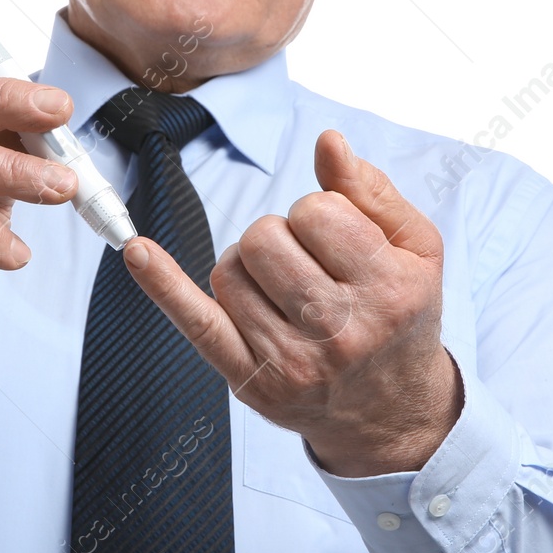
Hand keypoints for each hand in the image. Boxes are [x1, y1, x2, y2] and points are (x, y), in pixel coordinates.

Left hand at [122, 129, 462, 476]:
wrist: (391, 410)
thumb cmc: (401, 315)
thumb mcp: (415, 250)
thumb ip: (371, 191)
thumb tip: (328, 141)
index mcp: (389, 289)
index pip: (316, 212)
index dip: (318, 213)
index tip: (334, 240)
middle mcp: (341, 330)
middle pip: (263, 238)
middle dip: (279, 236)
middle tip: (307, 266)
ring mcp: (292, 360)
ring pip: (229, 270)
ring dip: (248, 266)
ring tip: (284, 290)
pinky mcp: (252, 379)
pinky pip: (196, 322)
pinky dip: (162, 284)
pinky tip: (137, 251)